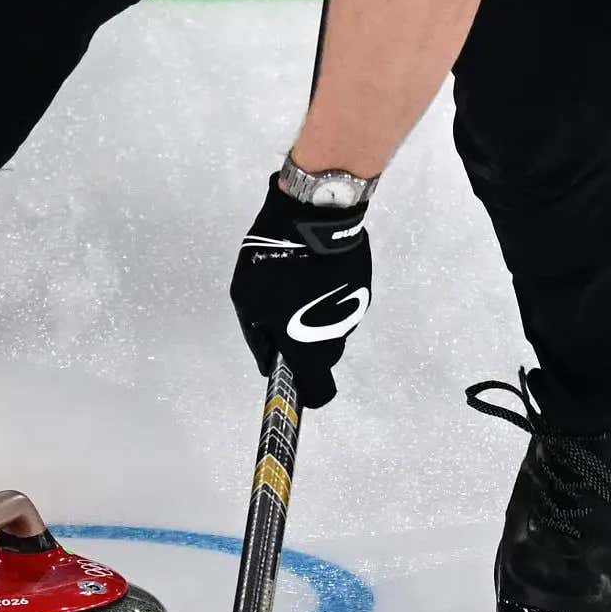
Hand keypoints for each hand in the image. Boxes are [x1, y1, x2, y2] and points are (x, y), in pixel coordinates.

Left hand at [228, 174, 372, 407]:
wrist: (316, 218)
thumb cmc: (274, 264)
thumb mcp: (246, 301)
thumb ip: (257, 337)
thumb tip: (268, 360)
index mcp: (308, 349)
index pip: (318, 393)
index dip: (305, 393)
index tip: (292, 379)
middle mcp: (337, 338)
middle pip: (322, 357)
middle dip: (303, 344)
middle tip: (281, 314)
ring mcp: (354, 312)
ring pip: (331, 327)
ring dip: (314, 314)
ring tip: (296, 282)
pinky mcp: (364, 288)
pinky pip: (341, 302)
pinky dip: (328, 293)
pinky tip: (313, 268)